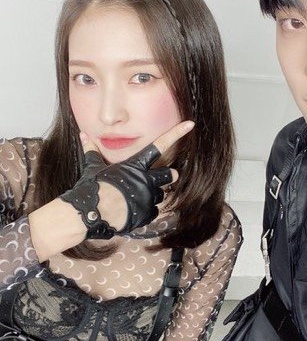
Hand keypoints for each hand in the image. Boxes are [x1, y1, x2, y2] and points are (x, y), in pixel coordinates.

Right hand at [60, 121, 193, 238]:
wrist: (89, 213)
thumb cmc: (92, 188)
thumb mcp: (93, 167)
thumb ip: (92, 151)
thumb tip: (83, 135)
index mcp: (136, 166)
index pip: (160, 145)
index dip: (176, 133)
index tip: (190, 125)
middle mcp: (146, 180)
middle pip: (170, 175)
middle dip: (169, 175)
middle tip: (165, 177)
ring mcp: (148, 198)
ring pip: (161, 195)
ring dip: (153, 195)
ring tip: (137, 197)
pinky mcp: (146, 215)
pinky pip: (154, 212)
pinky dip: (147, 211)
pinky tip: (133, 210)